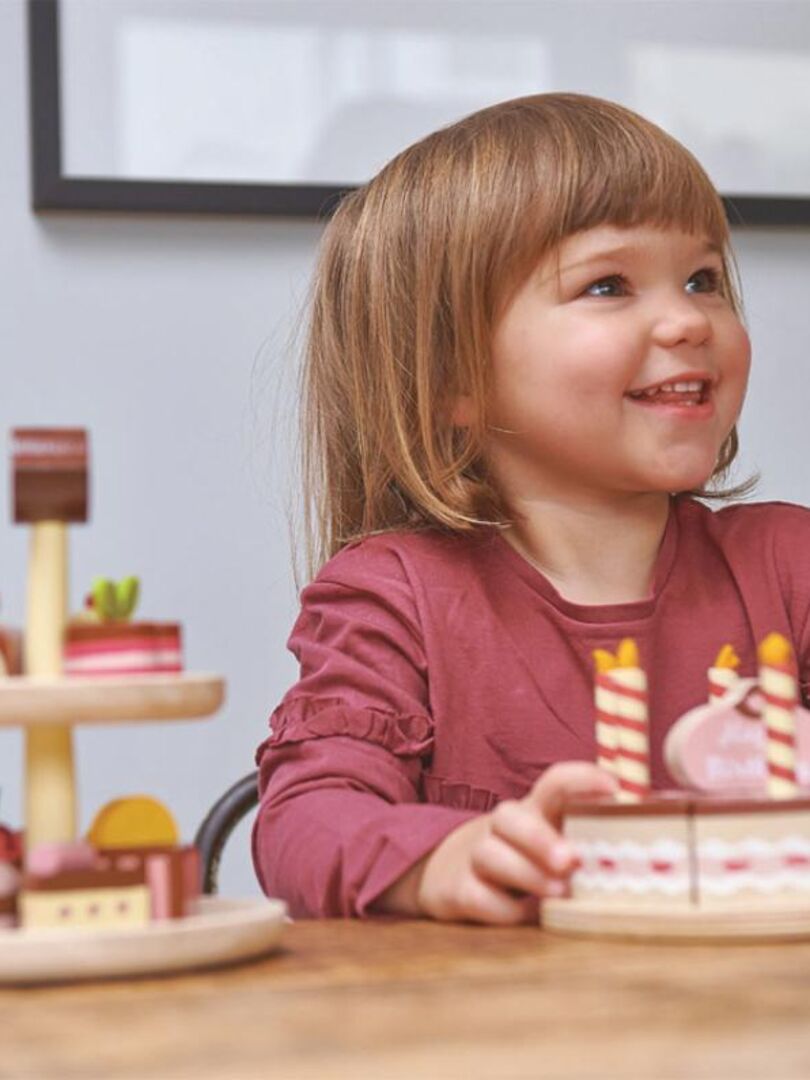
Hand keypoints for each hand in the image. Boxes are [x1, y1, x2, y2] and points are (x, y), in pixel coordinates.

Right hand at [415, 762, 616, 924]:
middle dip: (541, 838)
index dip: (582, 779)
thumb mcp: (554, 840)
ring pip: (491, 855)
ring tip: (559, 893)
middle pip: (511, 817)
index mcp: (535, 810)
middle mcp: (503, 827)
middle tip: (572, 860)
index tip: (614, 788)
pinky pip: (479, 896)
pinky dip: (504, 909)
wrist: (452, 874)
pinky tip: (527, 915)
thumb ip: (594, 840)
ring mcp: (476, 857)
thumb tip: (659, 837)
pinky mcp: (459, 890)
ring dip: (527, 873)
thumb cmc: (524, 859)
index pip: (554, 782)